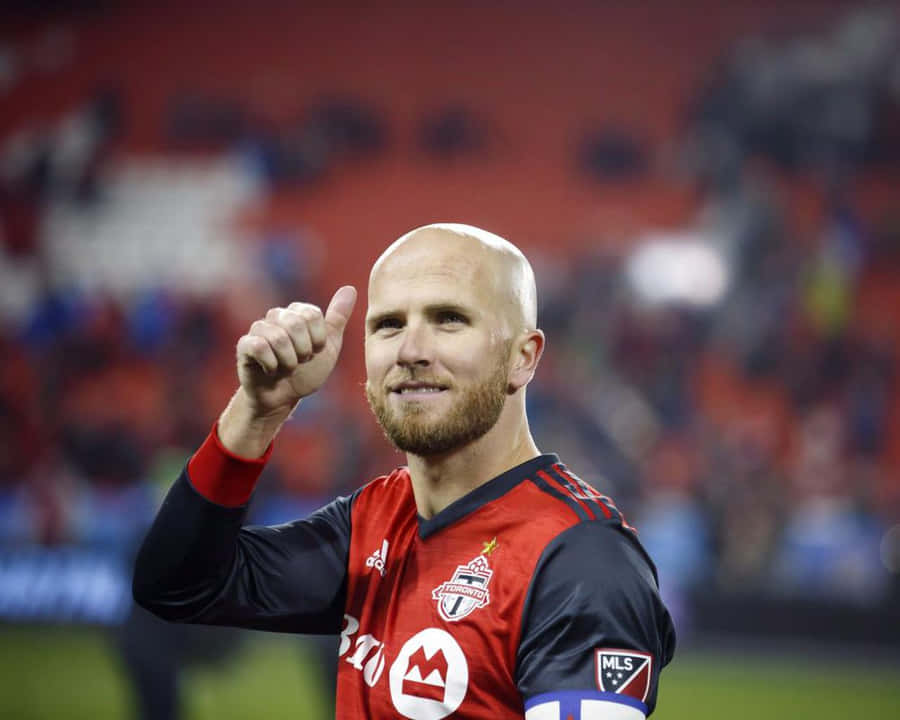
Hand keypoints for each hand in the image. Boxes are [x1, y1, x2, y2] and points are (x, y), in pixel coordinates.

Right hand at [235, 285, 356, 416]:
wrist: (284, 398)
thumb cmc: (307, 372)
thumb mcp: (328, 346)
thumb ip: (337, 318)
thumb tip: (350, 288)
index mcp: (297, 312)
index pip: (312, 314)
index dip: (318, 339)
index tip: (315, 351)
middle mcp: (276, 316)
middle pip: (296, 323)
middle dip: (304, 350)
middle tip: (301, 361)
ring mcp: (259, 329)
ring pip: (278, 337)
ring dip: (289, 361)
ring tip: (287, 368)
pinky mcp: (244, 345)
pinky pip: (260, 347)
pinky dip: (272, 364)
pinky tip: (271, 371)